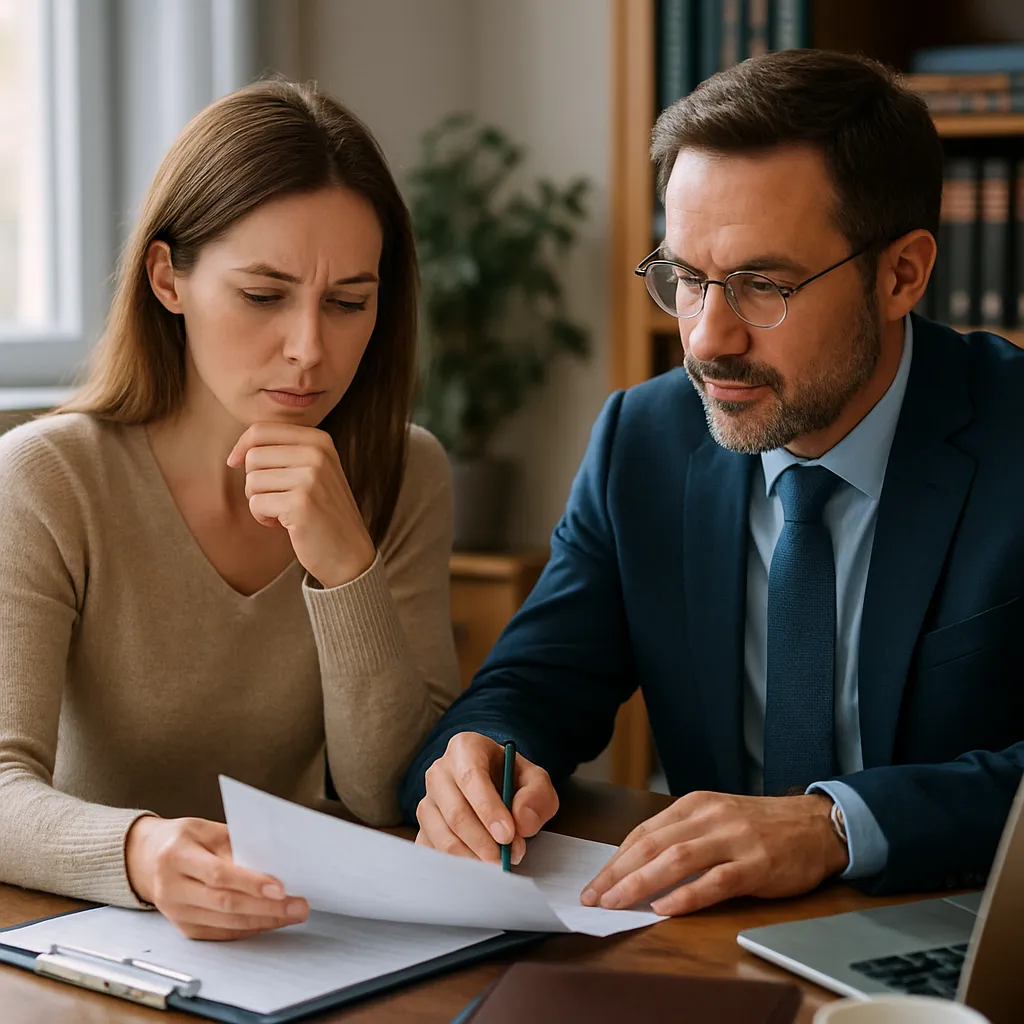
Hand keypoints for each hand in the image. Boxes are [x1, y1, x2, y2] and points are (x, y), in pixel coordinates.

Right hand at [125, 816, 309, 939]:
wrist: (145, 858)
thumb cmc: (183, 839)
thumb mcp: (206, 830)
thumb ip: (236, 844)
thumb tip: (273, 863)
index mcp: (177, 855)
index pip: (218, 874)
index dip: (250, 883)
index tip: (281, 888)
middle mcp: (172, 887)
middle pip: (224, 903)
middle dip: (266, 907)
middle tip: (298, 906)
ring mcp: (175, 912)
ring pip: (225, 923)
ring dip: (263, 921)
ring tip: (292, 914)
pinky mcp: (183, 927)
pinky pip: (220, 933)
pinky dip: (248, 928)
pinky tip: (269, 921)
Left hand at [227, 422, 375, 587]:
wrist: (349, 553)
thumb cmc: (323, 513)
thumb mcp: (313, 471)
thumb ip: (286, 452)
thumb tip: (239, 451)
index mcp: (319, 441)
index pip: (261, 430)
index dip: (241, 447)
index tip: (235, 463)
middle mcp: (317, 454)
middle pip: (253, 456)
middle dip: (255, 481)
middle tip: (278, 498)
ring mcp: (310, 477)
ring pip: (252, 481)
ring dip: (259, 501)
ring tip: (284, 512)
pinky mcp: (300, 503)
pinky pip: (256, 504)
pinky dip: (263, 518)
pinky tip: (285, 524)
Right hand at [414, 733, 559, 865]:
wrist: (495, 786)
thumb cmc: (512, 780)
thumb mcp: (535, 780)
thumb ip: (537, 796)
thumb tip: (522, 822)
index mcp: (465, 748)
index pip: (470, 777)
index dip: (488, 809)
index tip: (507, 835)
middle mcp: (439, 772)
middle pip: (455, 812)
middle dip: (483, 841)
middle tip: (507, 859)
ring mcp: (427, 801)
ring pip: (442, 836)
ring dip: (472, 857)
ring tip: (498, 864)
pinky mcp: (423, 828)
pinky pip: (433, 853)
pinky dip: (456, 867)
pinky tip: (478, 869)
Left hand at [581, 792, 848, 915]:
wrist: (815, 824)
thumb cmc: (760, 825)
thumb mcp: (716, 818)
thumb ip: (682, 835)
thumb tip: (638, 865)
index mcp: (695, 804)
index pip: (644, 831)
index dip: (616, 859)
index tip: (596, 883)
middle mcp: (710, 816)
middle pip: (653, 844)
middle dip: (618, 872)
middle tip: (595, 897)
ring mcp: (733, 839)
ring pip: (677, 859)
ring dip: (641, 882)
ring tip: (618, 903)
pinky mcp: (756, 863)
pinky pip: (715, 881)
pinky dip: (687, 895)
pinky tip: (665, 908)